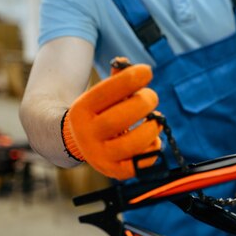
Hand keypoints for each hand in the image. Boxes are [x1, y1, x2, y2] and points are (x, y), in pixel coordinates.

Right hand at [61, 63, 161, 179]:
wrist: (81, 142)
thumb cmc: (101, 111)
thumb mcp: (102, 94)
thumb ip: (117, 78)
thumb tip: (127, 64)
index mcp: (80, 111)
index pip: (106, 92)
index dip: (130, 79)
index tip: (147, 70)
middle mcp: (86, 136)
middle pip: (119, 119)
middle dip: (143, 102)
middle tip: (151, 96)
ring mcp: (100, 156)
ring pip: (132, 144)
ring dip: (152, 127)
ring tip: (155, 119)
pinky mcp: (116, 171)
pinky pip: (140, 162)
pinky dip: (152, 147)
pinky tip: (151, 137)